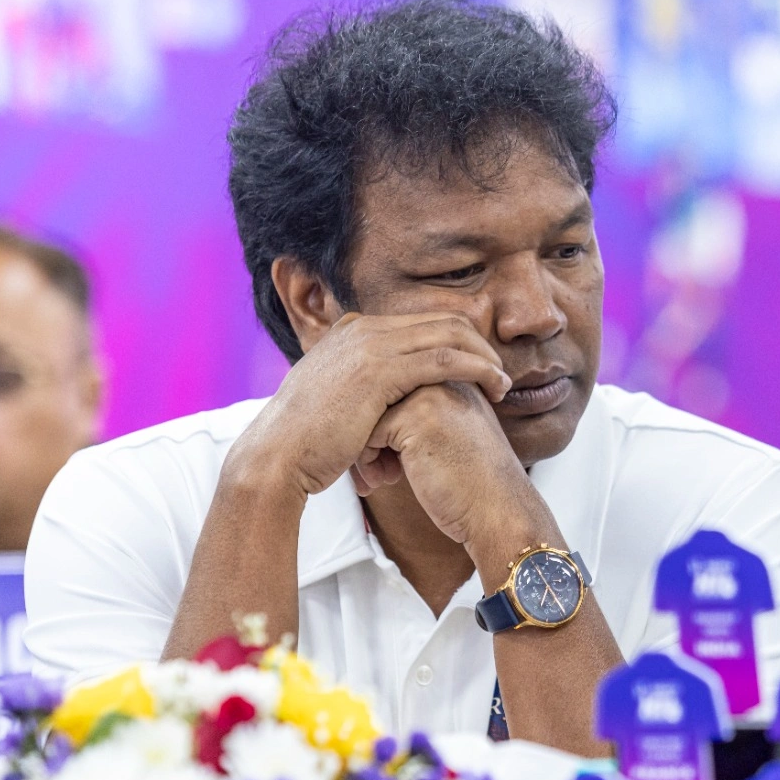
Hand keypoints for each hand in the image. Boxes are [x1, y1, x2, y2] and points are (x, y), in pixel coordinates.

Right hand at [226, 314, 510, 497]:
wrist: (276, 458)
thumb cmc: (306, 446)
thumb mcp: (335, 407)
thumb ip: (361, 396)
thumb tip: (379, 410)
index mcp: (351, 332)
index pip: (419, 324)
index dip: (454, 342)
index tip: (476, 367)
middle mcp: (361, 329)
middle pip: (440, 320)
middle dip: (476, 343)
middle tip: (499, 372)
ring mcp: (370, 345)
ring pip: (449, 334)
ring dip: (484, 357)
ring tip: (503, 383)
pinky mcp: (380, 369)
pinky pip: (445, 358)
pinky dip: (477, 368)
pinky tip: (494, 386)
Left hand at [353, 382, 551, 553]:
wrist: (499, 512)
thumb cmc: (475, 485)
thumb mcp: (455, 435)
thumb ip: (428, 415)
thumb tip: (387, 420)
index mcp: (455, 378)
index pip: (398, 388)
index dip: (386, 425)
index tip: (388, 458)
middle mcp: (443, 377)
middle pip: (380, 396)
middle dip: (371, 434)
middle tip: (376, 469)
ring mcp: (430, 393)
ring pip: (370, 412)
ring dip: (367, 449)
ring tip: (379, 477)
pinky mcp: (415, 417)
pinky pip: (370, 432)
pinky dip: (369, 460)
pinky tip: (384, 481)